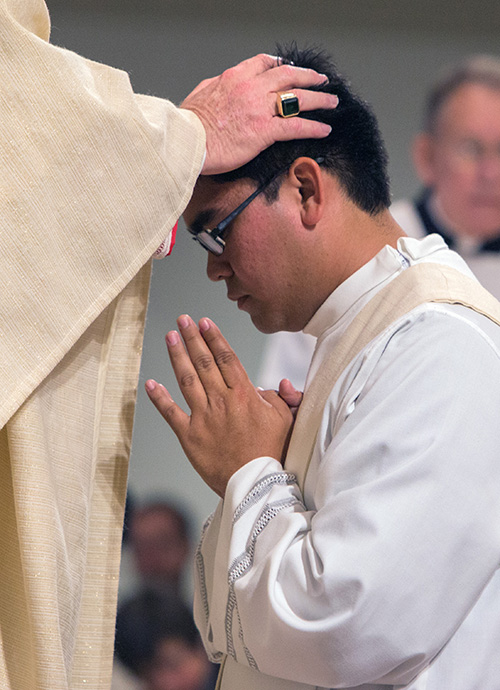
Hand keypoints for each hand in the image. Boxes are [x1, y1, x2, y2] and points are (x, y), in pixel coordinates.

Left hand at [145, 315, 293, 497]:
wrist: (255, 483)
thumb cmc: (272, 451)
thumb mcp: (286, 419)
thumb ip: (280, 397)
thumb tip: (277, 383)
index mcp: (243, 394)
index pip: (226, 357)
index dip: (214, 338)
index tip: (204, 322)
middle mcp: (221, 400)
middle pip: (204, 362)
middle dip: (192, 338)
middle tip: (182, 320)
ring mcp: (203, 417)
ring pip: (187, 380)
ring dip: (177, 356)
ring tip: (170, 337)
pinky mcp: (189, 436)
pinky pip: (170, 413)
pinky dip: (159, 398)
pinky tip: (150, 383)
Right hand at [181, 53, 337, 174]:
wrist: (186, 141)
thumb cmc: (189, 124)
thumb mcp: (201, 93)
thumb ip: (217, 87)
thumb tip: (222, 88)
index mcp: (235, 77)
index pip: (265, 63)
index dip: (282, 65)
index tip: (290, 68)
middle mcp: (251, 88)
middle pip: (288, 76)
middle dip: (309, 77)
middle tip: (321, 80)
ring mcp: (259, 109)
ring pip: (297, 98)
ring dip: (318, 99)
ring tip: (331, 102)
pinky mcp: (264, 131)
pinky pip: (296, 126)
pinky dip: (313, 126)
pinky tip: (324, 129)